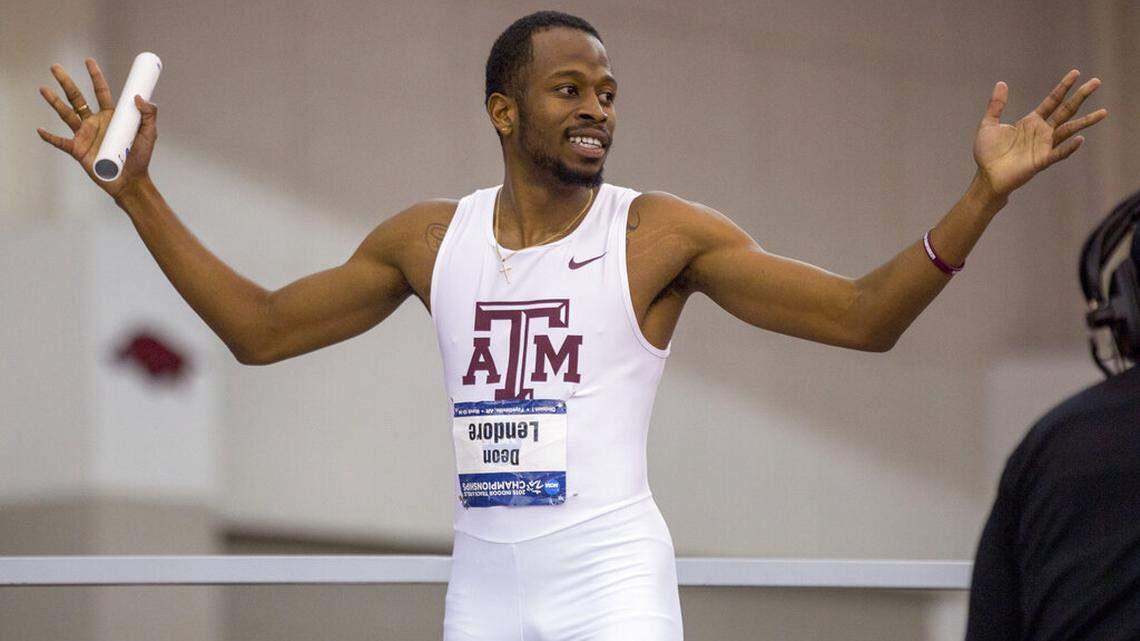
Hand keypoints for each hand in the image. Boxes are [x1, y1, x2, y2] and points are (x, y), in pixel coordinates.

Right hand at [36, 57, 158, 199]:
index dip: (95, 76)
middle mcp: (95, 122)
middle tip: (55, 67)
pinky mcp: (78, 150)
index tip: (88, 61)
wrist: (131, 180)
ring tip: (43, 89)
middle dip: (66, 82)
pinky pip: (60, 142)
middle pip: (77, 98)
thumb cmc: (140, 157)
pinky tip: (40, 130)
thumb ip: (149, 114)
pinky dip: (50, 137)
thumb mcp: (149, 133)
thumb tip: (140, 97)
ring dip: (54, 102)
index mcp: (111, 115)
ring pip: (65, 114)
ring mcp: (85, 135)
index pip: (101, 91)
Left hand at [972, 69, 1107, 199]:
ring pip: (1069, 130)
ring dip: (1085, 121)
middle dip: (1081, 96)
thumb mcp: (989, 124)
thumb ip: (997, 105)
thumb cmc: (988, 153)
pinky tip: (1080, 139)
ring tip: (1103, 112)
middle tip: (1097, 81)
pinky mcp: (1041, 161)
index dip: (1063, 87)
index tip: (1076, 73)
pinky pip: (1058, 153)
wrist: (986, 176)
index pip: (1052, 101)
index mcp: (1031, 122)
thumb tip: (1001, 83)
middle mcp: (1042, 132)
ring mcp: (1044, 146)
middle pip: (1066, 110)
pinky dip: (1069, 147)